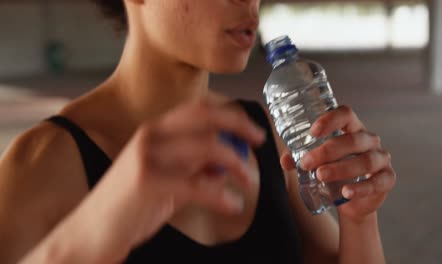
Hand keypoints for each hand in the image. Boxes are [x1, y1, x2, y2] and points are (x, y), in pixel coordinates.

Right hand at [87, 98, 265, 251]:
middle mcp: (151, 136)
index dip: (230, 115)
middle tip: (260, 141)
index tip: (252, 129)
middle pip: (205, 118)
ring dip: (235, 164)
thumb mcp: (166, 176)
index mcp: (156, 131)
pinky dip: (221, 196)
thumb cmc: (132, 202)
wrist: (93, 229)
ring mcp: (147, 156)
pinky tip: (232, 205)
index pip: (199, 109)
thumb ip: (193, 166)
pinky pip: (197, 185)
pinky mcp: (147, 182)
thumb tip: (225, 164)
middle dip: (238, 126)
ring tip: (248, 182)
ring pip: (206, 148)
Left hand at [280, 105, 395, 222]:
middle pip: (353, 140)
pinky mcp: (387, 179)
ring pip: (365, 161)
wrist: (351, 200)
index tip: (312, 131)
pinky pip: (376, 182)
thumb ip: (299, 158)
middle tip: (306, 163)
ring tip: (320, 176)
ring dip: (341, 168)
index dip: (330, 120)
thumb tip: (284, 160)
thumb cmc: (333, 171)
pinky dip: (361, 188)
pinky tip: (346, 192)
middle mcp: (369, 140)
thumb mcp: (315, 162)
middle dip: (327, 151)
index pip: (345, 114)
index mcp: (352, 128)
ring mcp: (381, 159)